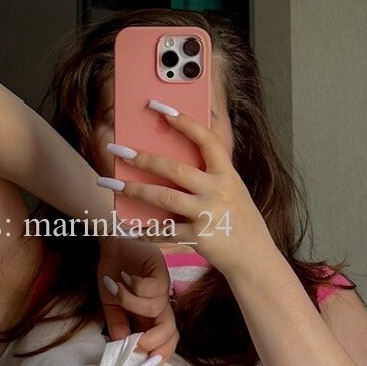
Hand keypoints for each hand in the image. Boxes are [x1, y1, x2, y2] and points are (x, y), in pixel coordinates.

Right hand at [95, 231, 178, 361]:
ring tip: (119, 290)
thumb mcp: (110, 305)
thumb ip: (117, 323)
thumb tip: (122, 343)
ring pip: (155, 309)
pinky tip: (126, 277)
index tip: (145, 365)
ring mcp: (163, 286)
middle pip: (171, 329)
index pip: (166, 339)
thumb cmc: (113, 274)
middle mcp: (160, 303)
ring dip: (131, 303)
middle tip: (138, 341)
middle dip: (155, 340)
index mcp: (150, 316)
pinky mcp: (161, 269)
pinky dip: (134, 286)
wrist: (111, 244)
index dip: (161, 353)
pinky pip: (152, 288)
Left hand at [103, 104, 275, 281]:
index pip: (206, 140)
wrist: (255, 257)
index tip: (160, 108)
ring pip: (164, 197)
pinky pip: (165, 231)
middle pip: (175, 169)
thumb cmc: (239, 220)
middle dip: (143, 158)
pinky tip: (129, 228)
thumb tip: (171, 159)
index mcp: (227, 174)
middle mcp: (218, 190)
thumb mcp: (233, 190)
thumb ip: (210, 175)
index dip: (184, 122)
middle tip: (118, 150)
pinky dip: (145, 231)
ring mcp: (208, 214)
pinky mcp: (199, 238)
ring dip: (134, 189)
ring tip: (111, 183)